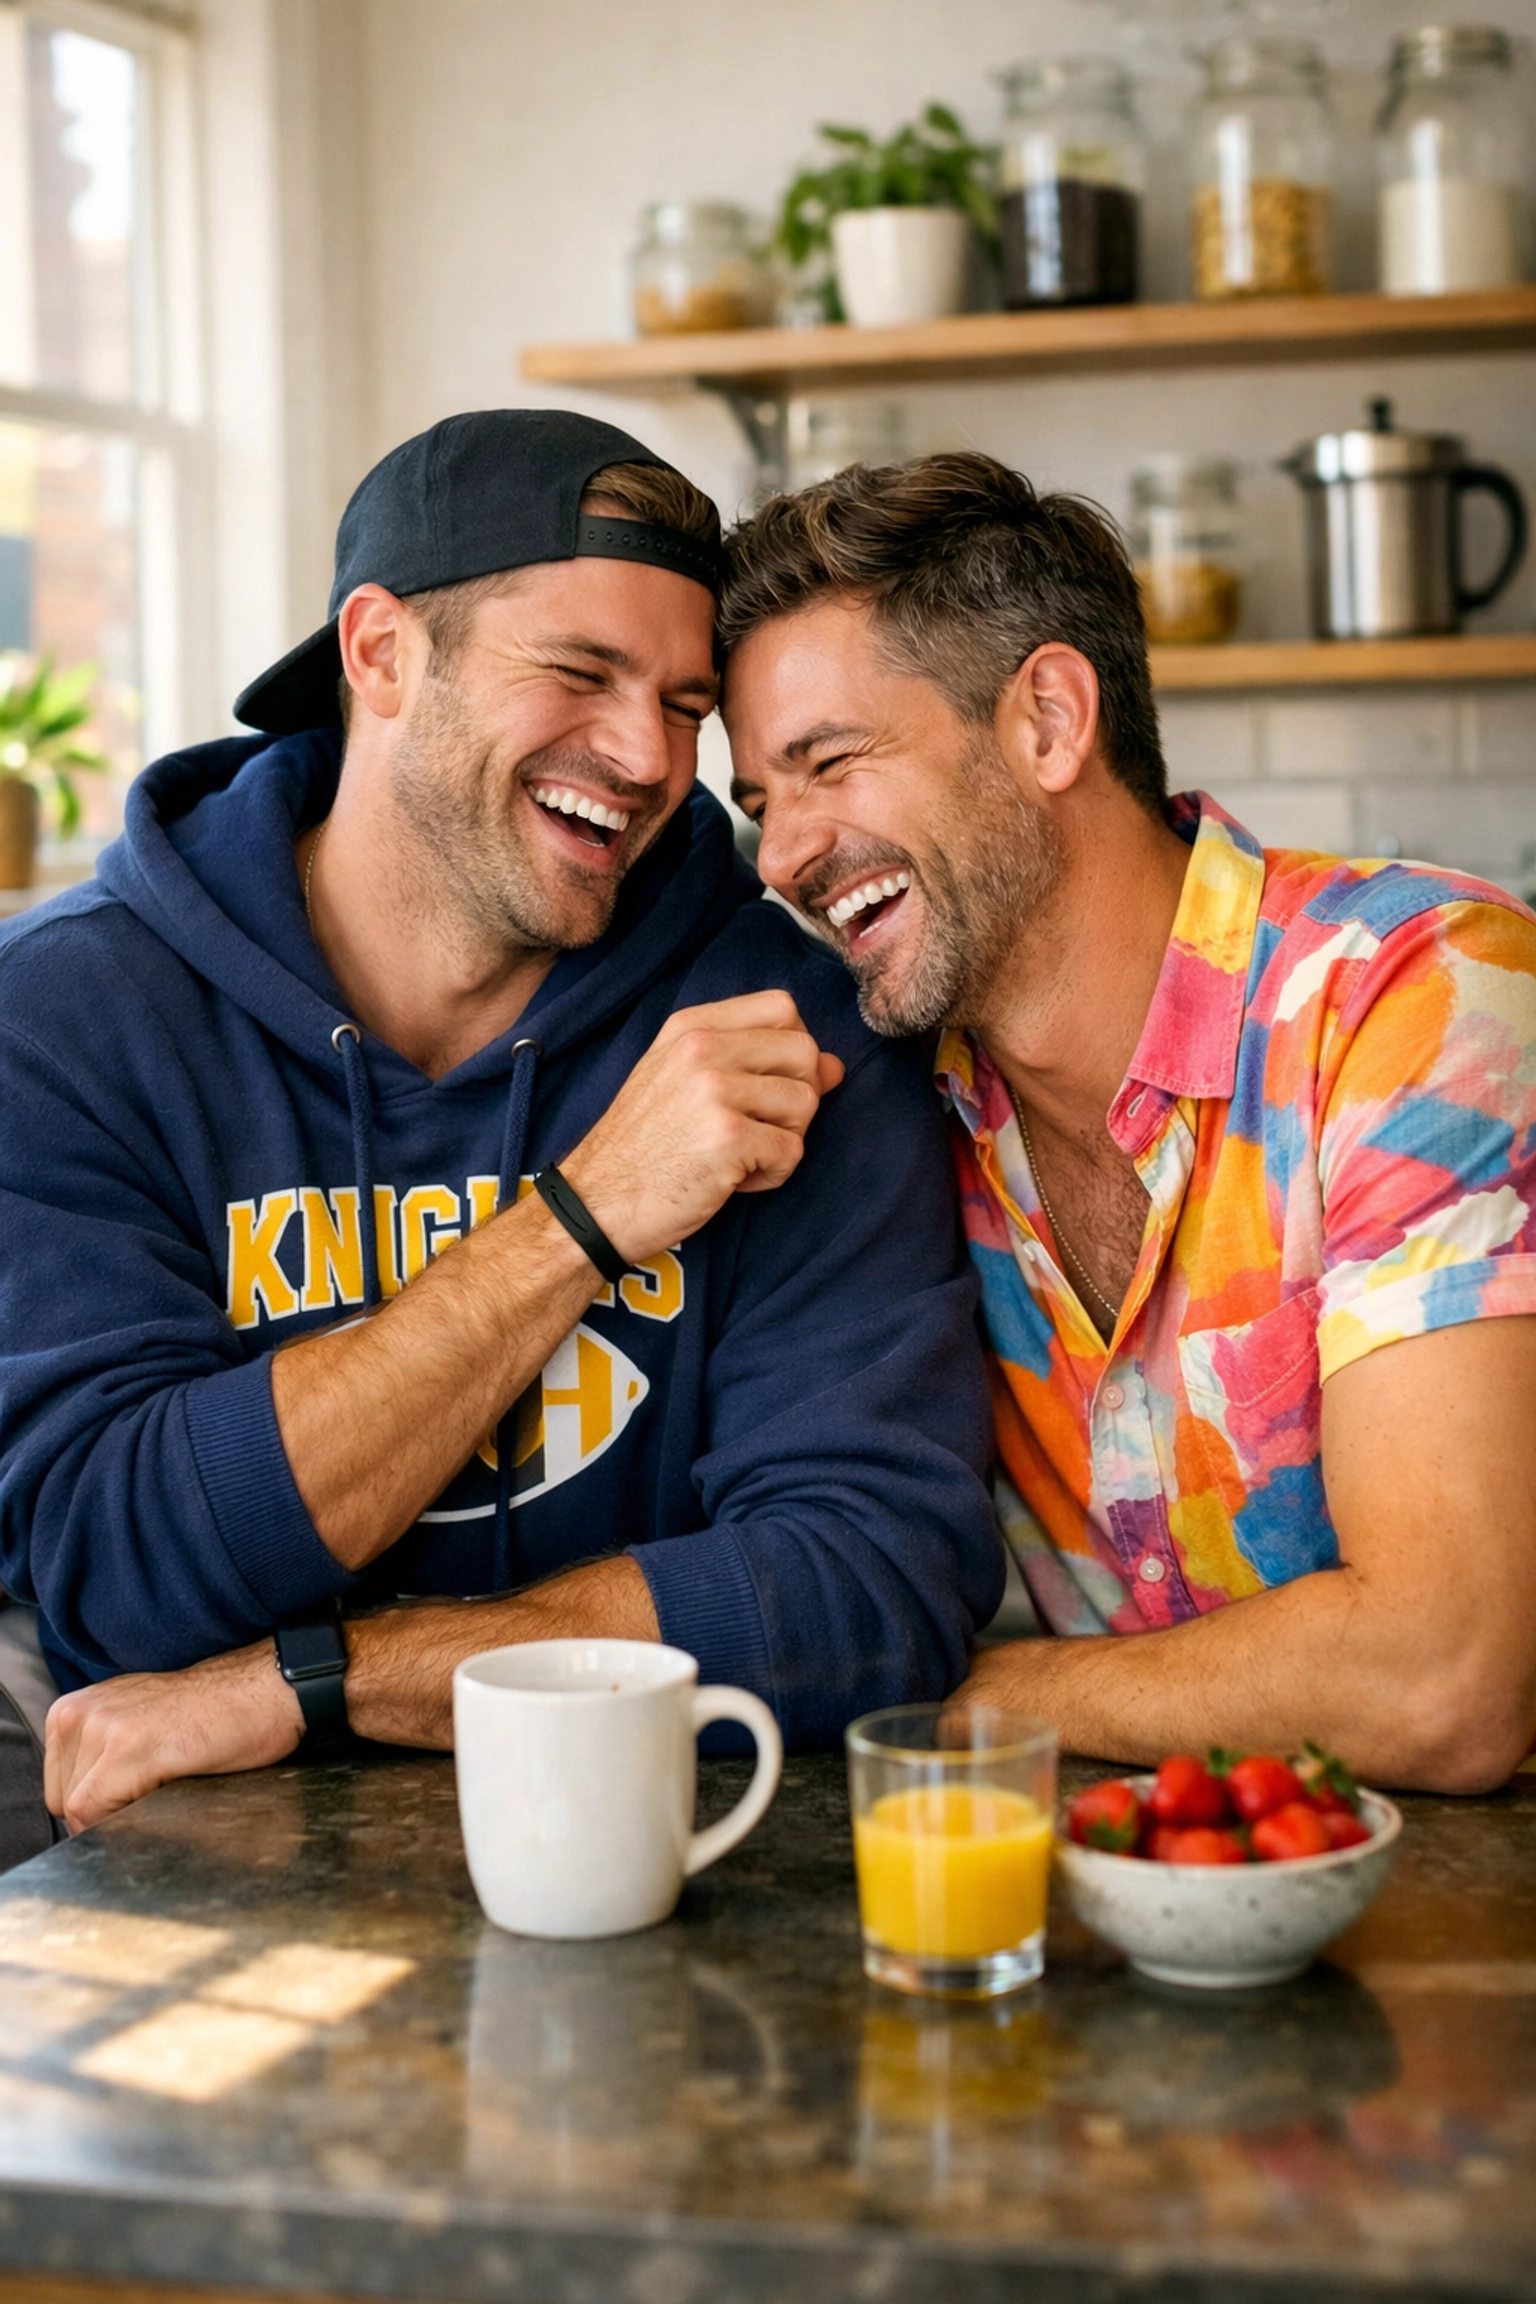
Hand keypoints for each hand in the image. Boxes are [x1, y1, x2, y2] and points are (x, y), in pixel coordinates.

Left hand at [44, 1642, 303, 1832]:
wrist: (266, 1690)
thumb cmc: (211, 1715)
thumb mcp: (136, 1723)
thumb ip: (100, 1753)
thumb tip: (81, 1814)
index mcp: (74, 1708)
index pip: (59, 1790)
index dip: (99, 1806)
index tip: (140, 1795)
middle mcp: (78, 1712)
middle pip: (64, 1802)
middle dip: (107, 1811)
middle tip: (158, 1790)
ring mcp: (100, 1728)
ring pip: (80, 1811)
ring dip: (121, 1814)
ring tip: (167, 1785)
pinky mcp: (127, 1748)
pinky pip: (95, 1812)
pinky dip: (126, 1820)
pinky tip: (167, 1793)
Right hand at [562, 990, 844, 1264]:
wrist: (596, 1203)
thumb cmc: (644, 1147)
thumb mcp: (685, 1083)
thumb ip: (756, 1062)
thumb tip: (836, 1065)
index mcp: (691, 1026)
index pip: (783, 1008)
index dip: (793, 1049)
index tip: (768, 1086)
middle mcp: (702, 1048)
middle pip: (805, 1052)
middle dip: (797, 1098)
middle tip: (757, 1129)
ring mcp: (714, 1090)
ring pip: (806, 1103)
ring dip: (784, 1140)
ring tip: (739, 1157)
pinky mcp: (728, 1137)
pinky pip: (792, 1151)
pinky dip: (771, 1175)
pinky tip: (731, 1181)